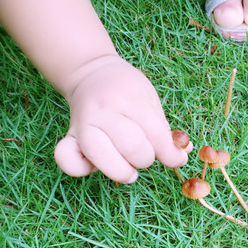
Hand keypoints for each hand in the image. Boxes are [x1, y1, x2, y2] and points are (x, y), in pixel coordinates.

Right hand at [54, 55, 190, 182]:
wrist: (91, 74)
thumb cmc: (127, 91)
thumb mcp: (150, 101)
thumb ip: (163, 130)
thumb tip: (181, 155)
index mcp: (130, 99)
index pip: (156, 135)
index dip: (172, 155)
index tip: (176, 159)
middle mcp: (105, 111)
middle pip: (131, 146)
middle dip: (145, 159)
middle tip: (145, 156)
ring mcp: (83, 124)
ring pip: (99, 154)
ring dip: (120, 170)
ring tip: (129, 173)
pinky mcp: (70, 136)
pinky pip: (66, 158)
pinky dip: (79, 169)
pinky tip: (95, 168)